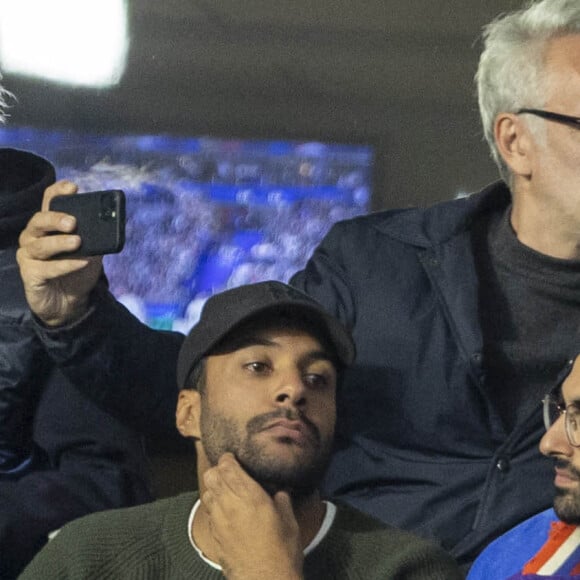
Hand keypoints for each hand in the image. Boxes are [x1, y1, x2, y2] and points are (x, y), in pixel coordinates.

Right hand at [16, 180, 102, 326]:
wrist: (71, 303)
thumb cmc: (78, 271)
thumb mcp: (92, 252)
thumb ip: (95, 238)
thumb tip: (107, 226)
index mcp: (49, 226)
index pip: (48, 201)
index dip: (58, 192)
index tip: (73, 187)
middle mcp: (34, 236)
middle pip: (39, 221)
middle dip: (55, 219)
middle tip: (73, 222)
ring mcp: (29, 255)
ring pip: (41, 245)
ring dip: (60, 243)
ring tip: (77, 242)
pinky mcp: (29, 274)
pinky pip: (46, 268)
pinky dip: (65, 265)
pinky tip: (80, 263)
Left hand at [202, 453, 303, 579]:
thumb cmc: (281, 550)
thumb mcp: (289, 520)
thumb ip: (282, 499)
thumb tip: (280, 491)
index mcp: (249, 495)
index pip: (228, 466)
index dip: (228, 459)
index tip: (234, 458)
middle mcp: (230, 504)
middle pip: (212, 475)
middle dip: (219, 470)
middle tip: (229, 472)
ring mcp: (219, 520)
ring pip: (206, 492)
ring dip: (214, 487)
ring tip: (225, 490)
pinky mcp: (214, 535)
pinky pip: (208, 512)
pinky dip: (213, 506)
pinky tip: (224, 511)